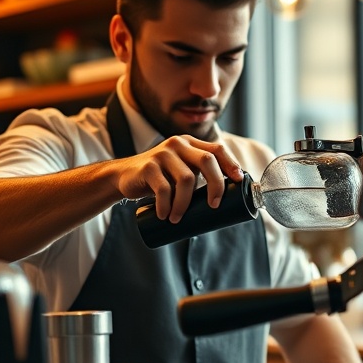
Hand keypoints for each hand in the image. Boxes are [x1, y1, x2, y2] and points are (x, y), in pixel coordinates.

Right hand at [113, 135, 244, 222]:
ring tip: (178, 218)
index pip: (217, 149)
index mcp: (190, 144)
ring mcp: (163, 154)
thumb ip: (198, 176)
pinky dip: (166, 205)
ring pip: (186, 179)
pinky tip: (165, 215)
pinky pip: (163, 188)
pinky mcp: (148, 167)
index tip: (238, 181)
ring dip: (185, 204)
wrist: (123, 177)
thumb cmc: (159, 178)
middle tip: (214, 205)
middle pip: (207, 160)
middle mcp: (178, 144)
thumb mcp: (180, 171)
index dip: (231, 164)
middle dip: (216, 184)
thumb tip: (227, 202)